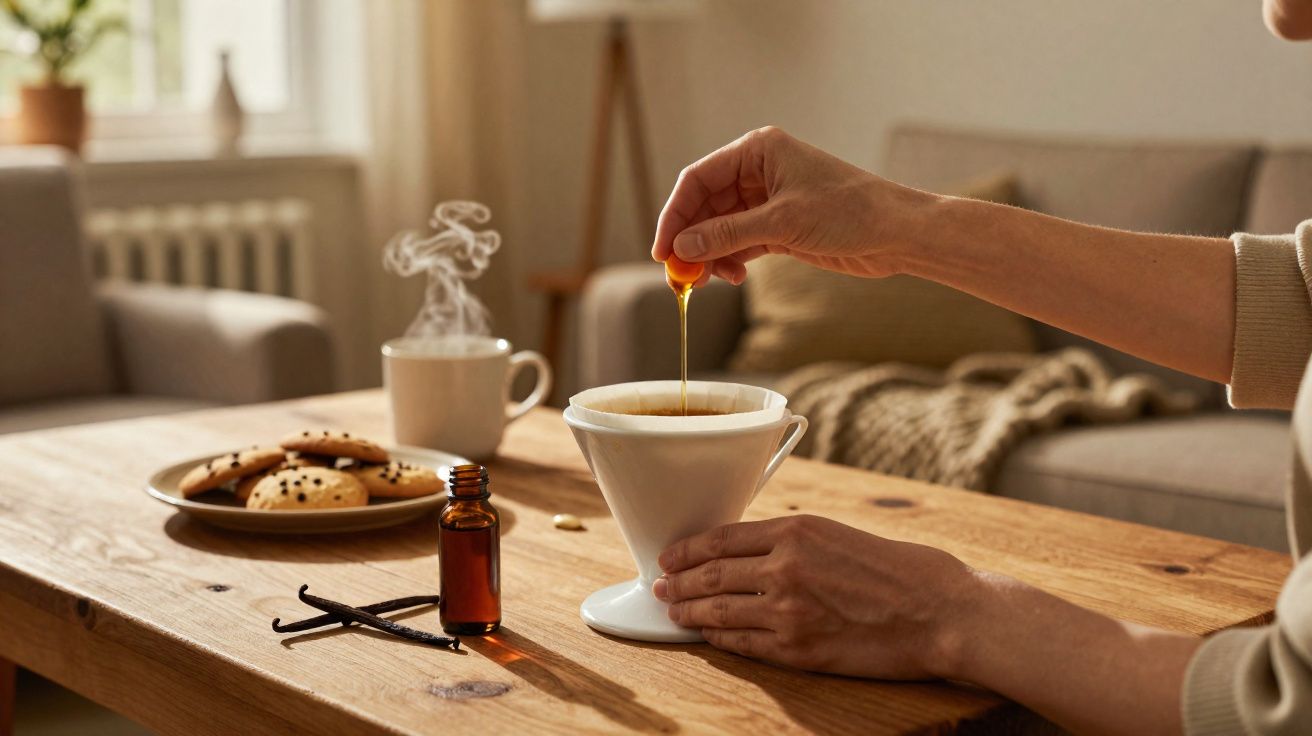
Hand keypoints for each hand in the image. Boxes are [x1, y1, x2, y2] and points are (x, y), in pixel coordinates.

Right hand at [651, 126, 936, 285]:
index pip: (698, 179)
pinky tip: (732, 277)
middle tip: (680, 275)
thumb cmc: (850, 211)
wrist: (897, 233)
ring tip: (710, 281)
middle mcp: (759, 170)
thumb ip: (728, 234)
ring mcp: (768, 199)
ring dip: (710, 255)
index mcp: (758, 150)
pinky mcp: (779, 227)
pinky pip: (739, 243)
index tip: (661, 250)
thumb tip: (682, 249)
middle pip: (704, 205)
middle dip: (691, 240)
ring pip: (719, 228)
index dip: (674, 215)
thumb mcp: (783, 222)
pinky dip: (729, 260)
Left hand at [653, 514, 979, 678]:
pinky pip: (742, 643)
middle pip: (710, 574)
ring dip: (689, 612)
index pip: (721, 538)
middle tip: (660, 588)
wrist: (939, 610)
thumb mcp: (837, 535)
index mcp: (796, 530)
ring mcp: (788, 610)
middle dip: (677, 583)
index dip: (686, 550)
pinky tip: (708, 634)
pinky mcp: (797, 649)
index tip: (669, 557)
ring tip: (673, 613)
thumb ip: (791, 542)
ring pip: (718, 610)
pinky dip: (718, 637)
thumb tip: (746, 554)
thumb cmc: (898, 571)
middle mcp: (785, 566)